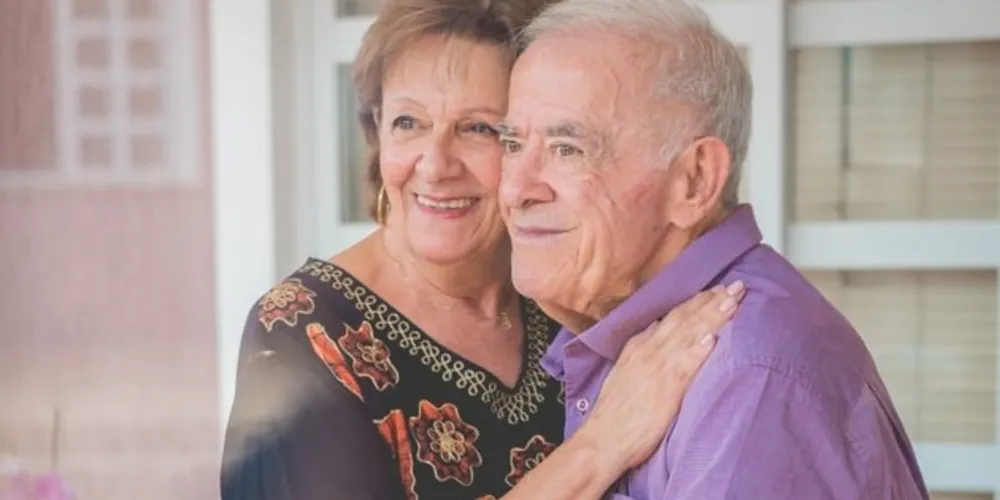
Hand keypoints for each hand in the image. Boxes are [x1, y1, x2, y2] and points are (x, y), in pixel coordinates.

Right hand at [576, 281, 745, 470]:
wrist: (602, 439)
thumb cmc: (616, 413)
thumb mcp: (624, 372)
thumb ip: (641, 352)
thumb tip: (657, 331)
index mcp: (639, 346)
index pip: (671, 317)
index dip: (695, 302)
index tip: (716, 291)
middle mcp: (648, 350)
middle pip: (684, 319)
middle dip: (710, 300)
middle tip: (736, 285)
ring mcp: (657, 367)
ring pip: (688, 333)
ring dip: (712, 315)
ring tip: (733, 299)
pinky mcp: (666, 388)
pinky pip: (686, 363)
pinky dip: (699, 348)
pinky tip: (714, 336)